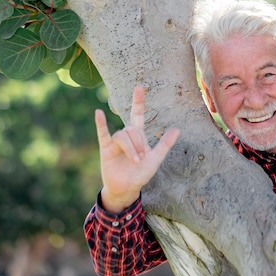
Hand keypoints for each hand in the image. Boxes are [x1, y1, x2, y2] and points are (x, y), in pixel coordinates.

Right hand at [95, 85, 179, 212]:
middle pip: (132, 129)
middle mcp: (126, 135)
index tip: (140, 87)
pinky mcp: (105, 149)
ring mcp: (115, 142)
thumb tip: (178, 129)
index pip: (138, 114)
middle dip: (139, 143)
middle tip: (141, 159)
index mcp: (138, 135)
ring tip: (136, 161)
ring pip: (122, 135)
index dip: (139, 101)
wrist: (127, 188)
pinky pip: (102, 133)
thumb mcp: (156, 159)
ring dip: (131, 148)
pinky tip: (98, 113)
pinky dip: (100, 123)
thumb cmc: (141, 173)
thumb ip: (165, 144)